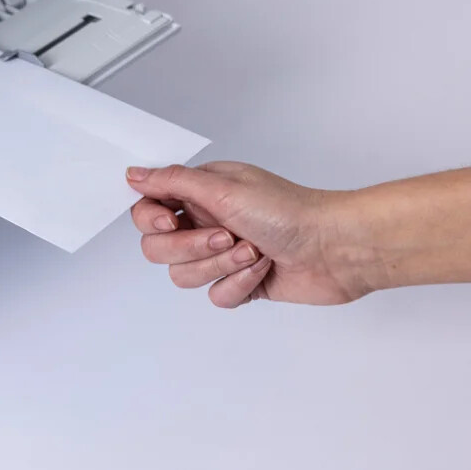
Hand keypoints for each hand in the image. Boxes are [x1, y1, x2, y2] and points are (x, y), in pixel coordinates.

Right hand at [127, 162, 376, 307]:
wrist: (335, 248)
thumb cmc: (291, 212)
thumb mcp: (225, 189)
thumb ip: (173, 182)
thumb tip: (135, 174)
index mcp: (201, 193)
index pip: (148, 209)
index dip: (152, 219)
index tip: (172, 219)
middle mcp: (206, 222)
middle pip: (158, 248)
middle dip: (191, 248)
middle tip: (225, 236)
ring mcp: (221, 254)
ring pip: (183, 275)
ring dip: (221, 266)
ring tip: (252, 251)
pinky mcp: (239, 282)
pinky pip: (214, 295)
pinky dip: (239, 285)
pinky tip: (262, 270)